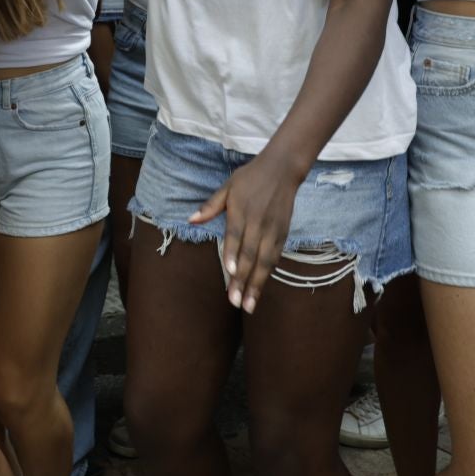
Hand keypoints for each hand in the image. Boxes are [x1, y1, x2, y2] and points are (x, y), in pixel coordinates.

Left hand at [191, 148, 303, 312]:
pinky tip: (260, 289)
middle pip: (251, 255)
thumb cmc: (250, 178)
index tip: (229, 273)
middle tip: (236, 302)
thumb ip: (211, 206)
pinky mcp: (283, 234)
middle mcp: (259, 223)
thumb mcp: (228, 186)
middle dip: (243, 280)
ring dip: (257, 285)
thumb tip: (191, 219)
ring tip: (249, 305)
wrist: (283, 169)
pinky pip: (276, 258)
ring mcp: (273, 230)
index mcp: (242, 210)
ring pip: (265, 261)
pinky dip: (268, 274)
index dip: (233, 254)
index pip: (236, 236)